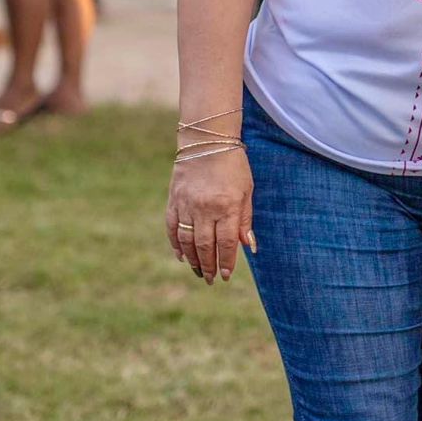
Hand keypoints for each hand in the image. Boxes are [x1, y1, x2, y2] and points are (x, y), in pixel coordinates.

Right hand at [165, 146, 254, 284]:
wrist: (207, 141)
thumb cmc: (233, 166)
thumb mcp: (247, 190)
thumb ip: (245, 219)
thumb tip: (249, 246)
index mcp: (227, 206)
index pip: (227, 242)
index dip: (227, 261)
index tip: (227, 275)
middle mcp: (205, 208)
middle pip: (205, 246)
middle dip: (209, 265)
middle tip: (212, 279)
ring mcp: (187, 205)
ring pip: (187, 240)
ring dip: (193, 259)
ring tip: (199, 271)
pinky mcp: (174, 200)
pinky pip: (172, 228)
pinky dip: (176, 244)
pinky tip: (181, 256)